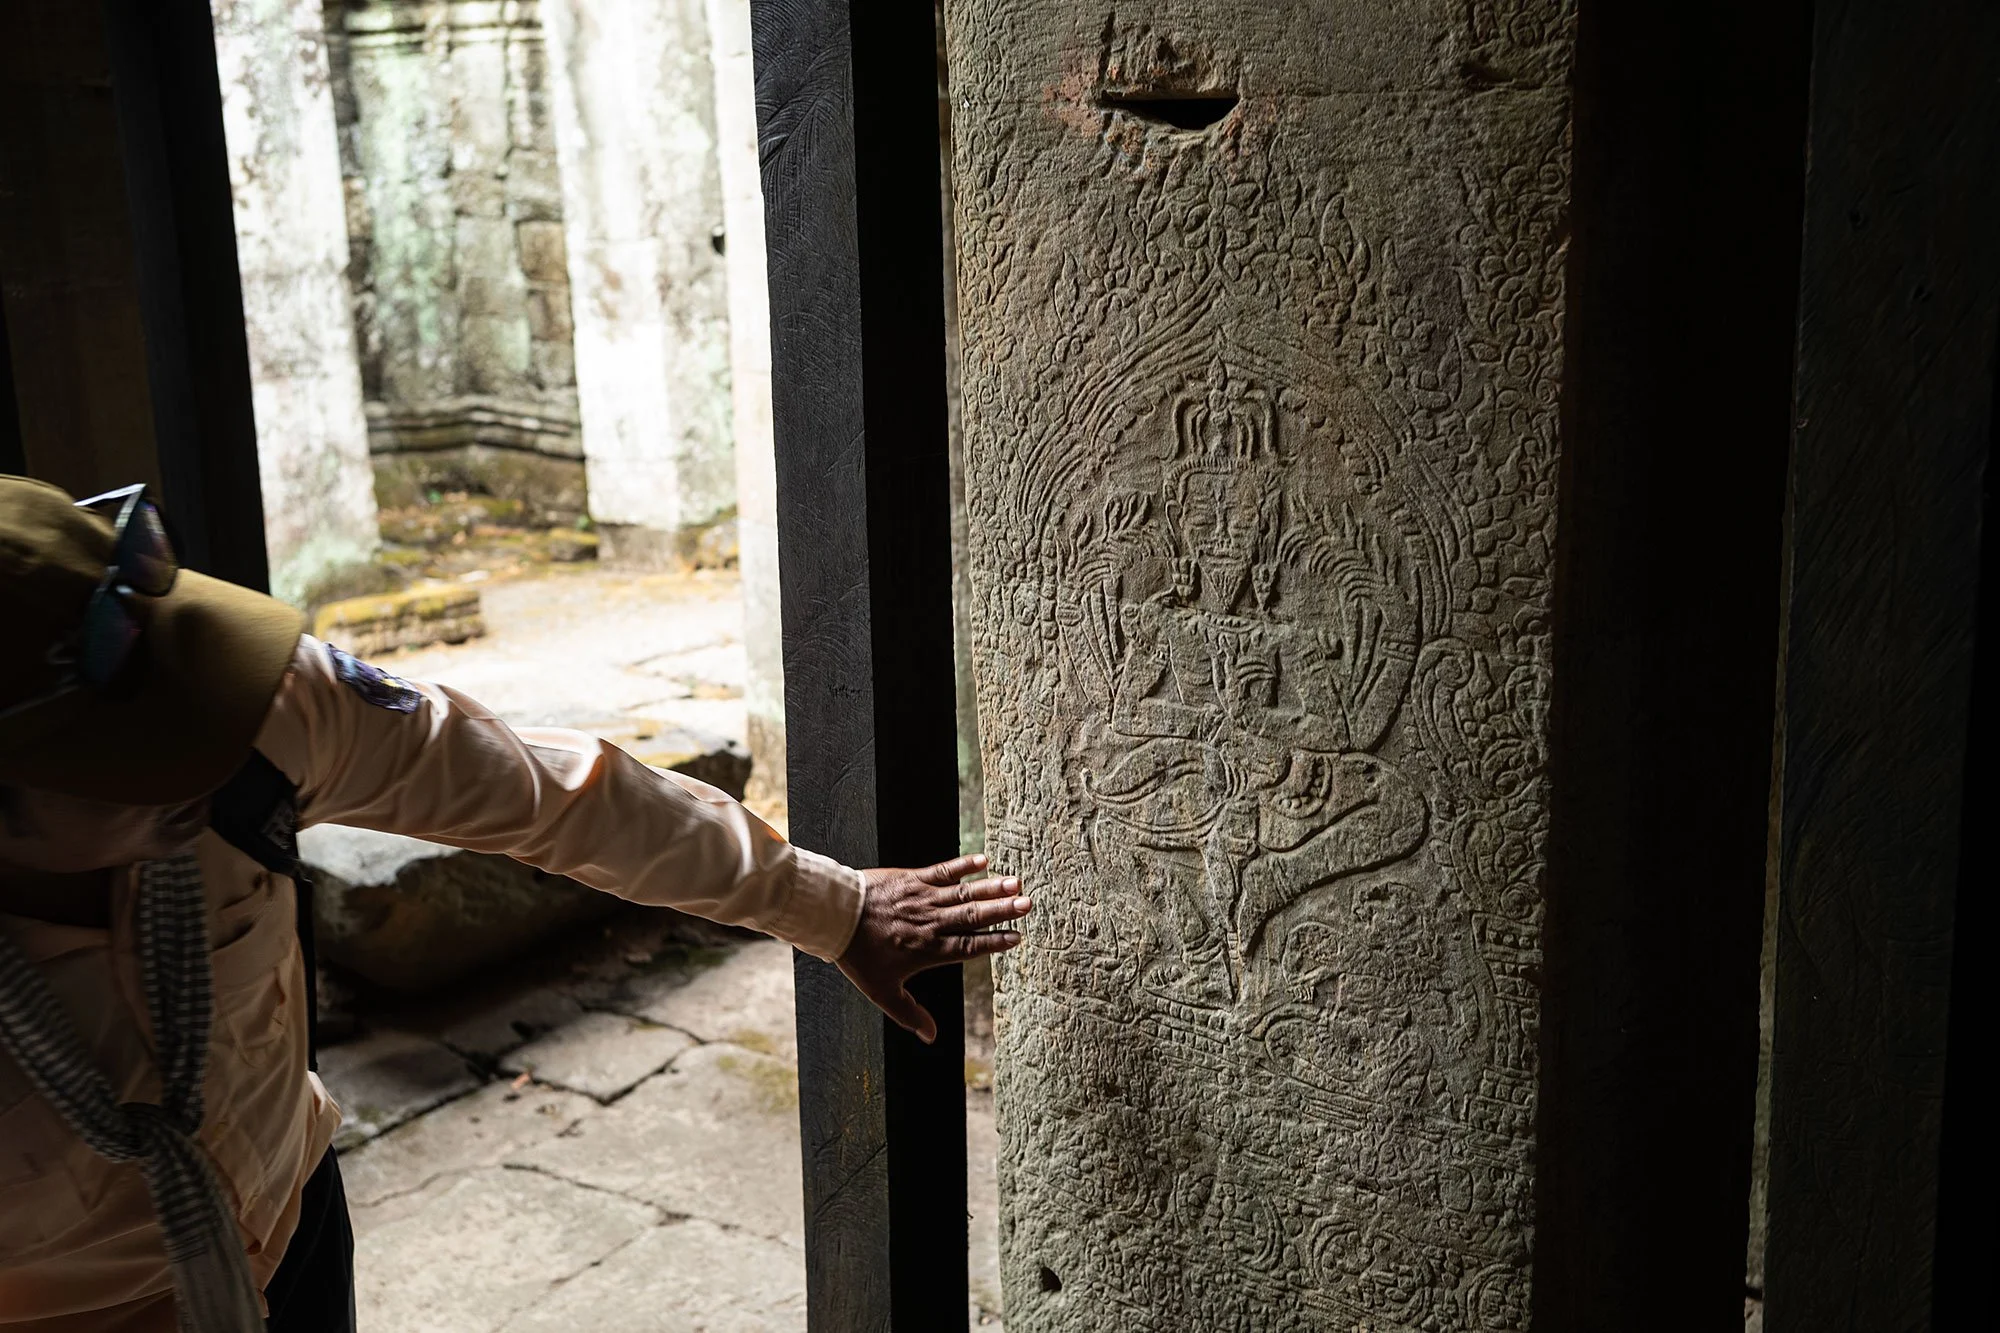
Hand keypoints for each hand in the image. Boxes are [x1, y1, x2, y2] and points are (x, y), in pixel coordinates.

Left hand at [837, 853, 1030, 1043]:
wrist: (836, 917)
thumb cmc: (859, 957)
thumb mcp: (883, 992)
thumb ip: (910, 1014)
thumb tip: (931, 1037)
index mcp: (930, 950)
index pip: (970, 946)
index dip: (995, 942)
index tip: (1017, 937)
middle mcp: (932, 923)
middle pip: (974, 916)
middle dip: (1003, 910)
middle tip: (1028, 904)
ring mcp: (924, 898)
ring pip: (964, 893)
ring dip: (991, 887)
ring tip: (1015, 882)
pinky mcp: (913, 879)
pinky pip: (942, 870)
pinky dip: (962, 865)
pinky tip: (982, 860)